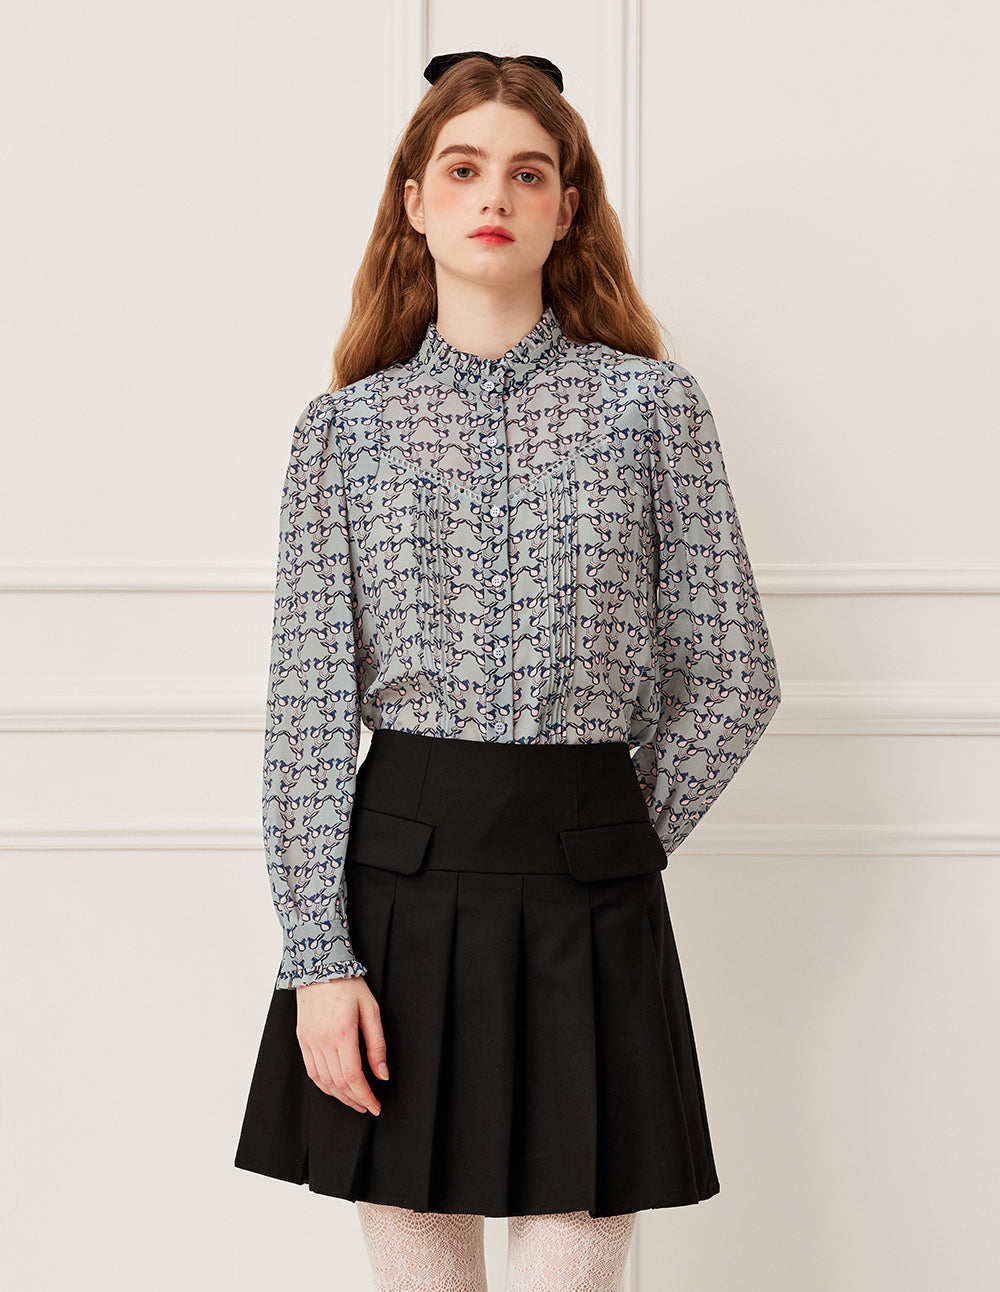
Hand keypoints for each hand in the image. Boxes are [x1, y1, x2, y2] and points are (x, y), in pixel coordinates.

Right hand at [295, 977, 389, 1114]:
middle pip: (338, 1083)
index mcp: (342, 1033)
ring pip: (323, 1081)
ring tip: (354, 1100)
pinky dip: (324, 1085)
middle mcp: (322, 1041)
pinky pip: (311, 1071)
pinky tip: (335, 1088)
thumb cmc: (348, 985)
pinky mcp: (302, 1039)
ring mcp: (310, 1041)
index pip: (353, 1077)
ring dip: (340, 1096)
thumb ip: (378, 1045)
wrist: (319, 967)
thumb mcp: (371, 1010)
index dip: (365, 1095)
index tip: (375, 1105)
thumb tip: (382, 1073)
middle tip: (368, 1105)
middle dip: (355, 1099)